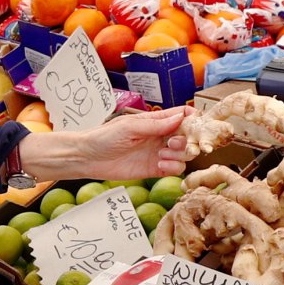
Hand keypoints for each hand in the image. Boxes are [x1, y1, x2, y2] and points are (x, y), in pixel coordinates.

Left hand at [18, 107, 194, 181]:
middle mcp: (160, 136)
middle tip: (173, 143)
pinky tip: (160, 165)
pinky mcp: (155, 169)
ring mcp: (158, 152)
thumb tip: (180, 118)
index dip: (193, 120)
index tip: (196, 126)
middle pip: (188, 136)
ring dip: (179, 154)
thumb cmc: (104, 138)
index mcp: (155, 121)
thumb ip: (155, 124)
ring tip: (162, 155)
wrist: (88, 158)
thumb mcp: (129, 127)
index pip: (182, 116)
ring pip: (185, 153)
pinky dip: (174, 166)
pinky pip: (175, 168)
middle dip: (187, 140)